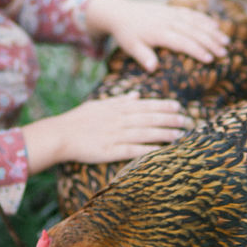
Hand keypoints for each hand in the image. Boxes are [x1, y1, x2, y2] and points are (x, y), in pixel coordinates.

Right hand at [22, 93, 191, 172]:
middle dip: (169, 119)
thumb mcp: (98, 104)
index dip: (163, 105)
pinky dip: (148, 149)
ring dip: (164, 133)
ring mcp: (115, 135)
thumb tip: (136, 95)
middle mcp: (119, 120)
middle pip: (149, 118)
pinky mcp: (110, 151)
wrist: (60, 135)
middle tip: (186, 120)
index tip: (178, 105)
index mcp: (116, 108)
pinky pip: (133, 150)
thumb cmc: (79, 119)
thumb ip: (119, 100)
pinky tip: (161, 150)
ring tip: (180, 135)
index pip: (145, 105)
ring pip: (145, 133)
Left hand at [86, 0, 228, 70]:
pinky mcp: (172, 9)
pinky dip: (204, 19)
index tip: (210, 60)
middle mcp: (167, 21)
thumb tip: (153, 68)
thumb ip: (143, 56)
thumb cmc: (127, 35)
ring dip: (211, 31)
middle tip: (224, 53)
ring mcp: (171, 13)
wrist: (121, 12)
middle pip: (193, 32)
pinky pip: (191, 13)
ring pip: (195, 22)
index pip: (181, 42)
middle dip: (210, 42)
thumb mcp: (131, 47)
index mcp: (158, 32)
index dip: (196, 50)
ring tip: (226, 41)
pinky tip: (216, 26)